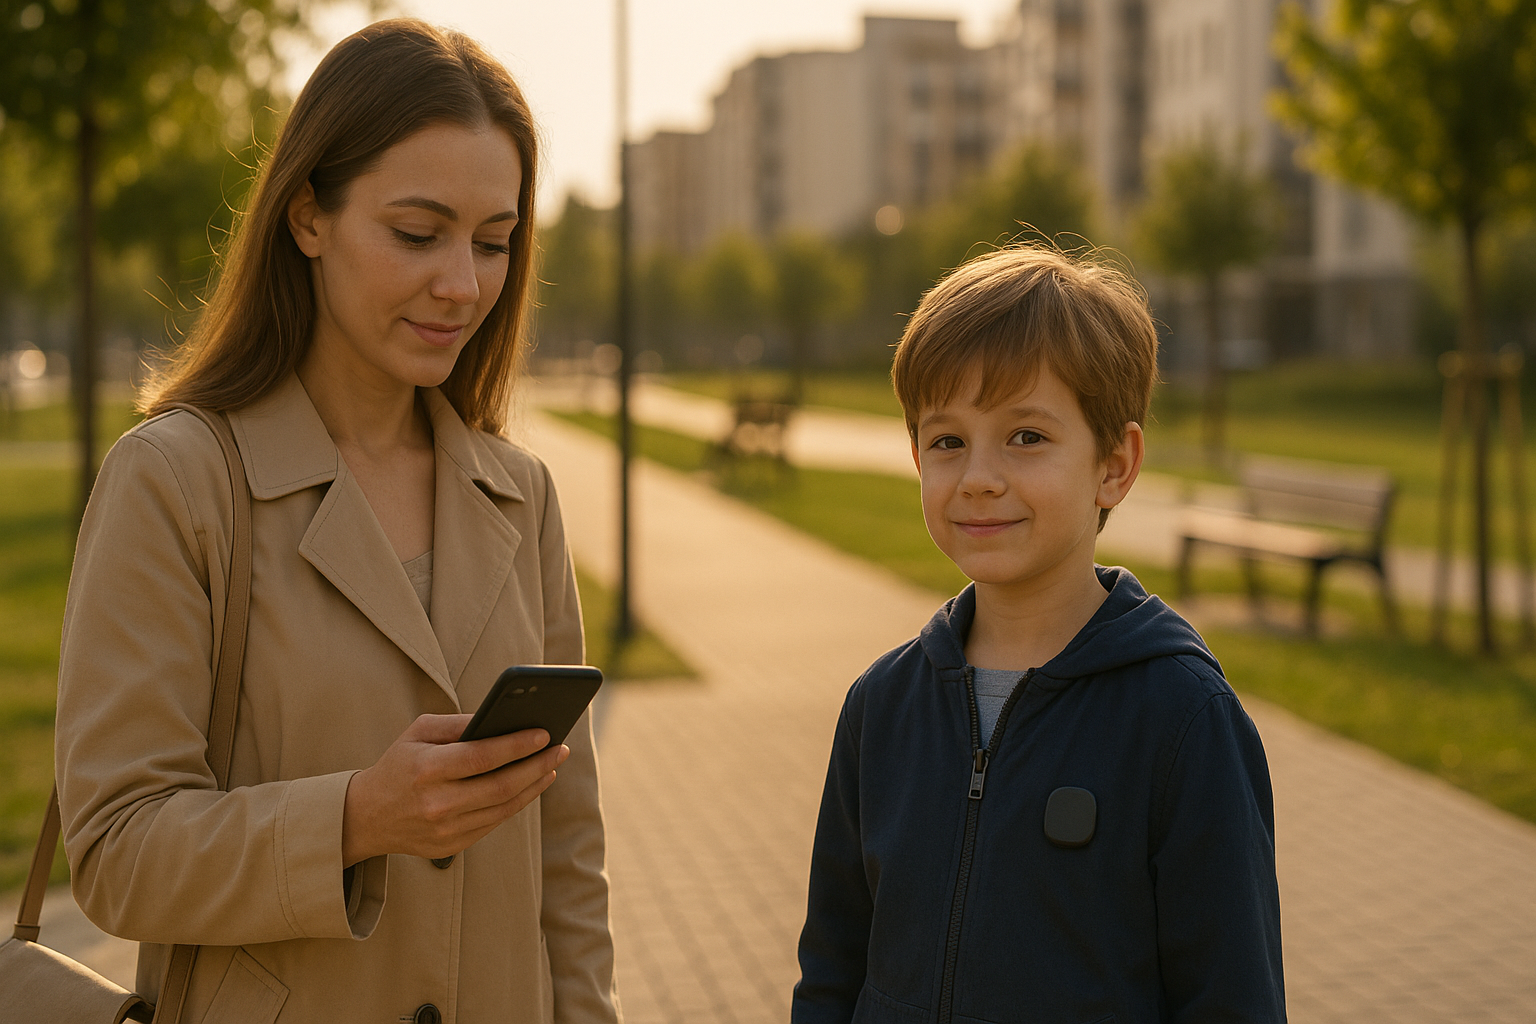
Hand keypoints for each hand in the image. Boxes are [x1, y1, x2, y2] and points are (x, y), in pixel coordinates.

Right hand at [341, 714, 568, 865]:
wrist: (365, 817)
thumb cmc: (398, 765)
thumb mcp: (418, 733)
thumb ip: (458, 723)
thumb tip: (501, 718)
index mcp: (426, 769)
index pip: (482, 757)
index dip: (517, 745)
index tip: (545, 733)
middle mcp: (437, 803)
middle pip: (501, 785)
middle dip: (537, 764)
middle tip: (560, 748)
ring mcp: (445, 829)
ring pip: (504, 806)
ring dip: (534, 784)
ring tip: (552, 764)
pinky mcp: (452, 846)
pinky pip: (495, 821)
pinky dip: (518, 802)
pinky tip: (532, 784)